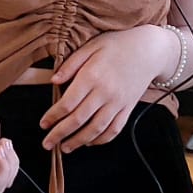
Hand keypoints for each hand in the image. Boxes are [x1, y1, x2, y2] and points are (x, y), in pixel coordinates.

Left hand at [41, 27, 174, 152]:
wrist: (149, 49)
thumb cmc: (117, 44)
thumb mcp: (90, 46)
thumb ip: (70, 64)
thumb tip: (53, 81)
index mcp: (92, 76)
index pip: (68, 103)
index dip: (53, 116)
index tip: (43, 124)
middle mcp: (105, 92)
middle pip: (79, 119)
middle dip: (60, 134)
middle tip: (47, 143)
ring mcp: (118, 103)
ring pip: (96, 129)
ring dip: (79, 141)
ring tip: (65, 147)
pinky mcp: (128, 108)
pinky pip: (114, 129)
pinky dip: (101, 140)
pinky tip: (89, 142)